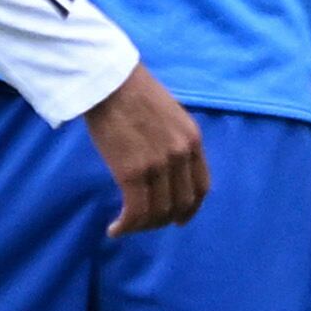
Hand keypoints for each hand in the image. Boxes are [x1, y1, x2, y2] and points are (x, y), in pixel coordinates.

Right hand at [86, 62, 209, 229]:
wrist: (109, 81)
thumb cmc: (133, 92)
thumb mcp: (170, 115)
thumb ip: (174, 141)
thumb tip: (167, 170)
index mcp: (193, 140)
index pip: (201, 187)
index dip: (190, 209)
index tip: (178, 219)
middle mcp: (181, 155)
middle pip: (181, 204)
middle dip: (163, 220)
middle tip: (145, 223)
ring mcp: (158, 164)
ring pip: (158, 212)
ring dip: (142, 226)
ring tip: (127, 225)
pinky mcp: (131, 171)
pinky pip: (135, 211)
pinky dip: (126, 226)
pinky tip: (115, 229)